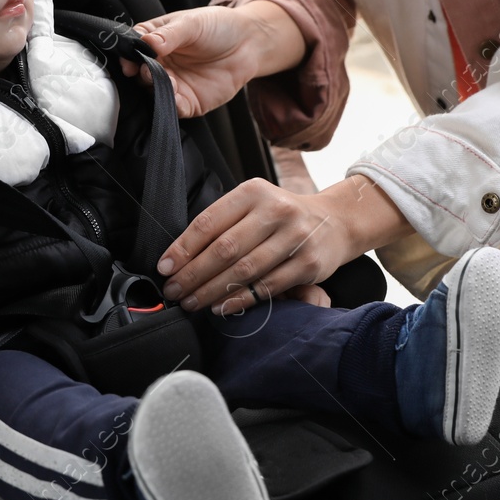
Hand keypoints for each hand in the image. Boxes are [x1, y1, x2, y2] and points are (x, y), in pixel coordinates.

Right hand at [117, 1, 303, 118]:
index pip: (133, 48)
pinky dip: (171, 105)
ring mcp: (172, 84)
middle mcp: (160, 64)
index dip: (128, 55)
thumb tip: (147, 43)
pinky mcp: (187, 102)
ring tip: (166, 81)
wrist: (250, 44)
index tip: (130, 61)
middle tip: (148, 71)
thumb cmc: (219, 27)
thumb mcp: (193, 23)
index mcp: (155, 40)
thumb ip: (169, 34)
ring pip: (153, 92)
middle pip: (139, 73)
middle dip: (141, 73)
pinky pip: (173, 108)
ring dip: (155, 89)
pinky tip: (175, 95)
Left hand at [157, 175, 411, 314]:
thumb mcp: (253, 205)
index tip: (164, 268)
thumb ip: (222, 224)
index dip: (183, 248)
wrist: (335, 221)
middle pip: (224, 249)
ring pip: (244, 271)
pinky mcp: (309, 264)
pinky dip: (240, 300)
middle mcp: (275, 210)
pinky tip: (221, 307)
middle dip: (193, 275)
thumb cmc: (281, 216)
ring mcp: (295, 237)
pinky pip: (267, 287)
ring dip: (212, 291)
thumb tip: (177, 258)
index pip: (209, 222)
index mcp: (253, 192)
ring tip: (191, 303)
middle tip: (174, 292)